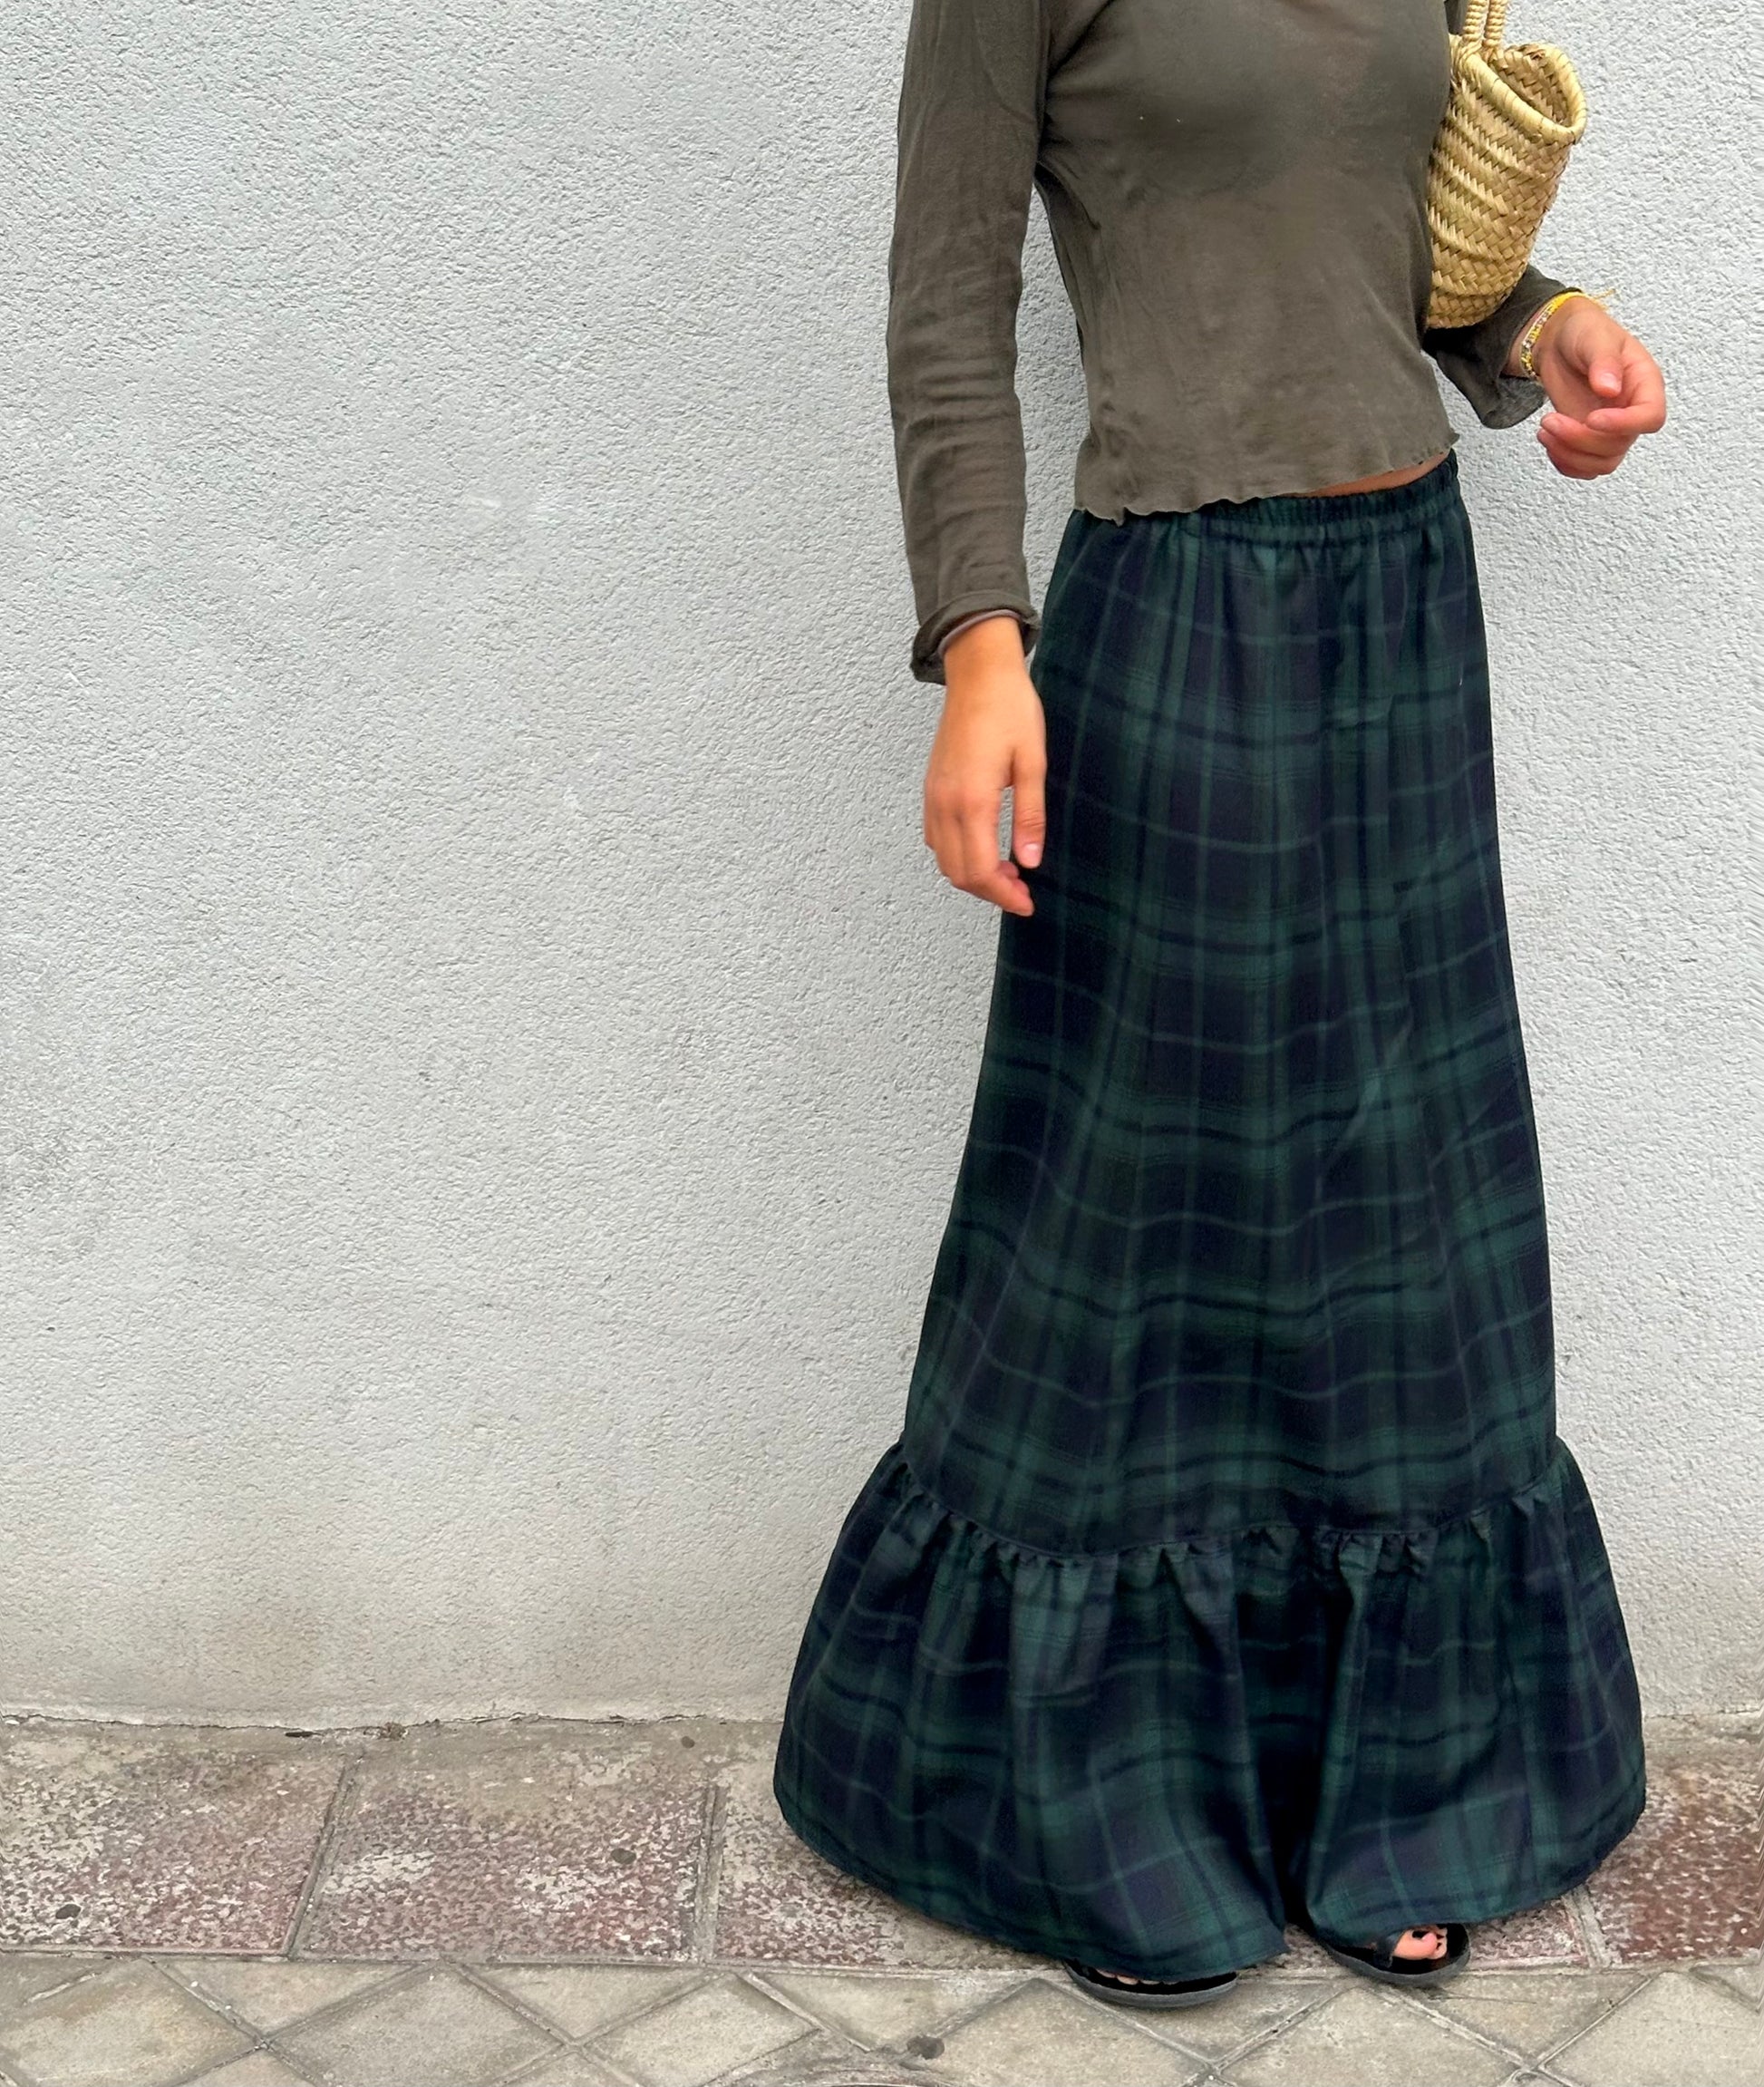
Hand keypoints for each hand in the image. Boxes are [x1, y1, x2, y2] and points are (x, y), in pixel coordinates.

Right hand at [924, 617, 1045, 916]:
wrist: (979, 673)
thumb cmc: (1010, 710)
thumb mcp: (1033, 764)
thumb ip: (1030, 818)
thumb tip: (1030, 861)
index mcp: (972, 800)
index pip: (978, 871)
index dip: (1003, 896)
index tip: (1027, 904)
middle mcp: (944, 803)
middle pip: (957, 873)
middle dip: (989, 891)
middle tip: (1022, 893)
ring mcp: (933, 796)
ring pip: (944, 859)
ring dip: (973, 875)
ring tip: (1008, 872)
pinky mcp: (931, 789)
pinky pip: (936, 838)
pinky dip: (957, 854)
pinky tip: (984, 847)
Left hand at [1516, 296, 1666, 479]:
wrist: (1560, 341)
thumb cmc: (1583, 332)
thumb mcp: (1594, 336)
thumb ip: (1604, 360)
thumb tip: (1610, 388)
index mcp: (1644, 383)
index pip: (1651, 417)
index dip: (1624, 425)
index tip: (1592, 418)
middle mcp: (1632, 410)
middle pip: (1619, 445)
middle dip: (1580, 439)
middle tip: (1550, 420)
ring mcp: (1611, 429)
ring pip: (1602, 463)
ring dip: (1569, 454)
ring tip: (1544, 428)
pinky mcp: (1589, 439)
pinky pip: (1585, 467)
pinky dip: (1564, 463)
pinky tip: (1548, 440)